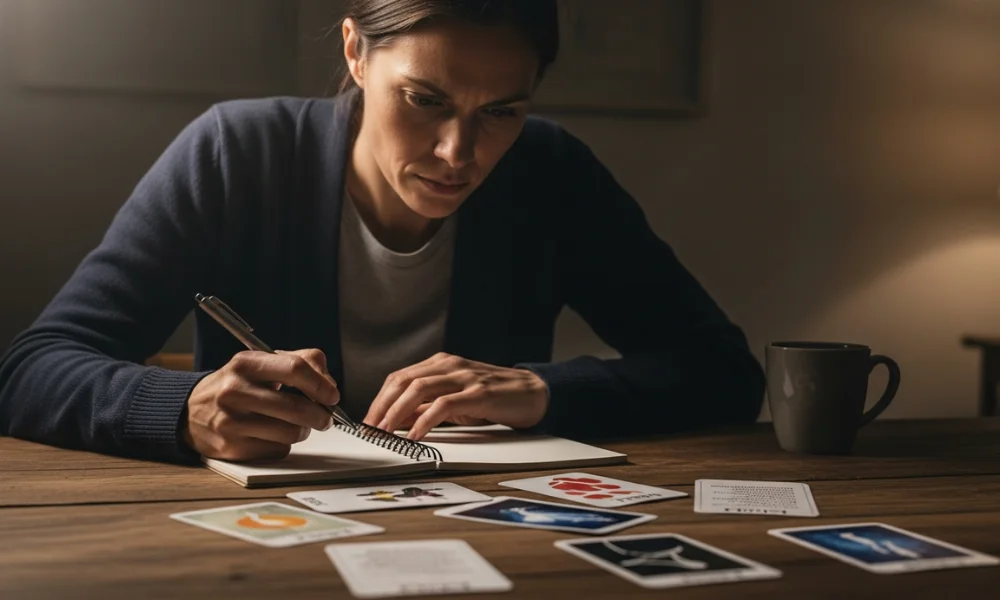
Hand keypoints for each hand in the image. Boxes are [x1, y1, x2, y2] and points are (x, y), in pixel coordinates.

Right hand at [182, 349, 339, 459]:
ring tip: (297, 425)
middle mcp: (234, 391)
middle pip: (297, 407)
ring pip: (291, 433)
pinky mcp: (231, 447)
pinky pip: (277, 450)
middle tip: (325, 417)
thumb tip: (329, 384)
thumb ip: (301, 361)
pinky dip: (284, 444)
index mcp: (246, 364)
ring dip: (303, 431)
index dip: (321, 385)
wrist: (191, 411)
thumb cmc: (238, 385)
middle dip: (321, 415)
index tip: (332, 395)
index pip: (295, 369)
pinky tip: (273, 435)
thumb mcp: (262, 363)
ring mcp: (231, 421)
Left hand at [363, 353, 548, 440]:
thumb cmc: (494, 398)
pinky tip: (415, 435)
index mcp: (441, 363)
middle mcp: (449, 365)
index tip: (368, 421)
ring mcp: (464, 377)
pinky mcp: (479, 393)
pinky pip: (444, 405)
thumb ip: (429, 406)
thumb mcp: (456, 401)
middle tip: (370, 429)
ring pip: (419, 388)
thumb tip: (398, 420)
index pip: (400, 377)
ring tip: (385, 432)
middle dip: (382, 406)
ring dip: (397, 412)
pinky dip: (425, 420)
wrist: (533, 393)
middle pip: (404, 381)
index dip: (380, 399)